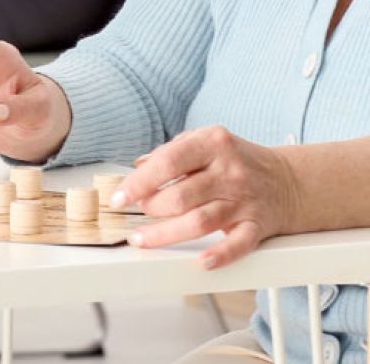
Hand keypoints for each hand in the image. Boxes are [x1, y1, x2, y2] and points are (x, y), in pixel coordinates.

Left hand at [118, 126, 303, 268]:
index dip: (139, 182)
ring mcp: (245, 201)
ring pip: (200, 222)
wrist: (288, 180)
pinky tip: (201, 262)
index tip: (118, 197)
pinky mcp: (258, 226)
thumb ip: (170, 152)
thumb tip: (137, 166)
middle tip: (139, 212)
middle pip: (181, 196)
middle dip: (151, 208)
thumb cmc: (235, 161)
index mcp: (213, 144)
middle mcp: (230, 172)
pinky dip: (221, 255)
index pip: (168, 162)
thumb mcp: (205, 143)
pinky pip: (239, 244)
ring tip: (143, 239)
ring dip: (166, 234)